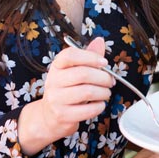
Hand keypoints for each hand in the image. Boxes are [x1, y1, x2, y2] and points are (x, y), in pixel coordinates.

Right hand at [17, 37, 113, 153]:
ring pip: (87, 92)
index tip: (104, 62)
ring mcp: (56, 99)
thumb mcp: (73, 71)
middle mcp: (53, 81)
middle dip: (103, 77)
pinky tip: (99, 104)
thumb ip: (88, 57)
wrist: (49, 116)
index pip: (70, 55)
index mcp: (57, 66)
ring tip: (105, 93)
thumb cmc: (66, 90)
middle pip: (83, 74)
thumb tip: (99, 41)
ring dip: (103, 92)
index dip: (90, 57)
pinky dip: (99, 106)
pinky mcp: (62, 115)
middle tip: (110, 81)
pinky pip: (88, 110)